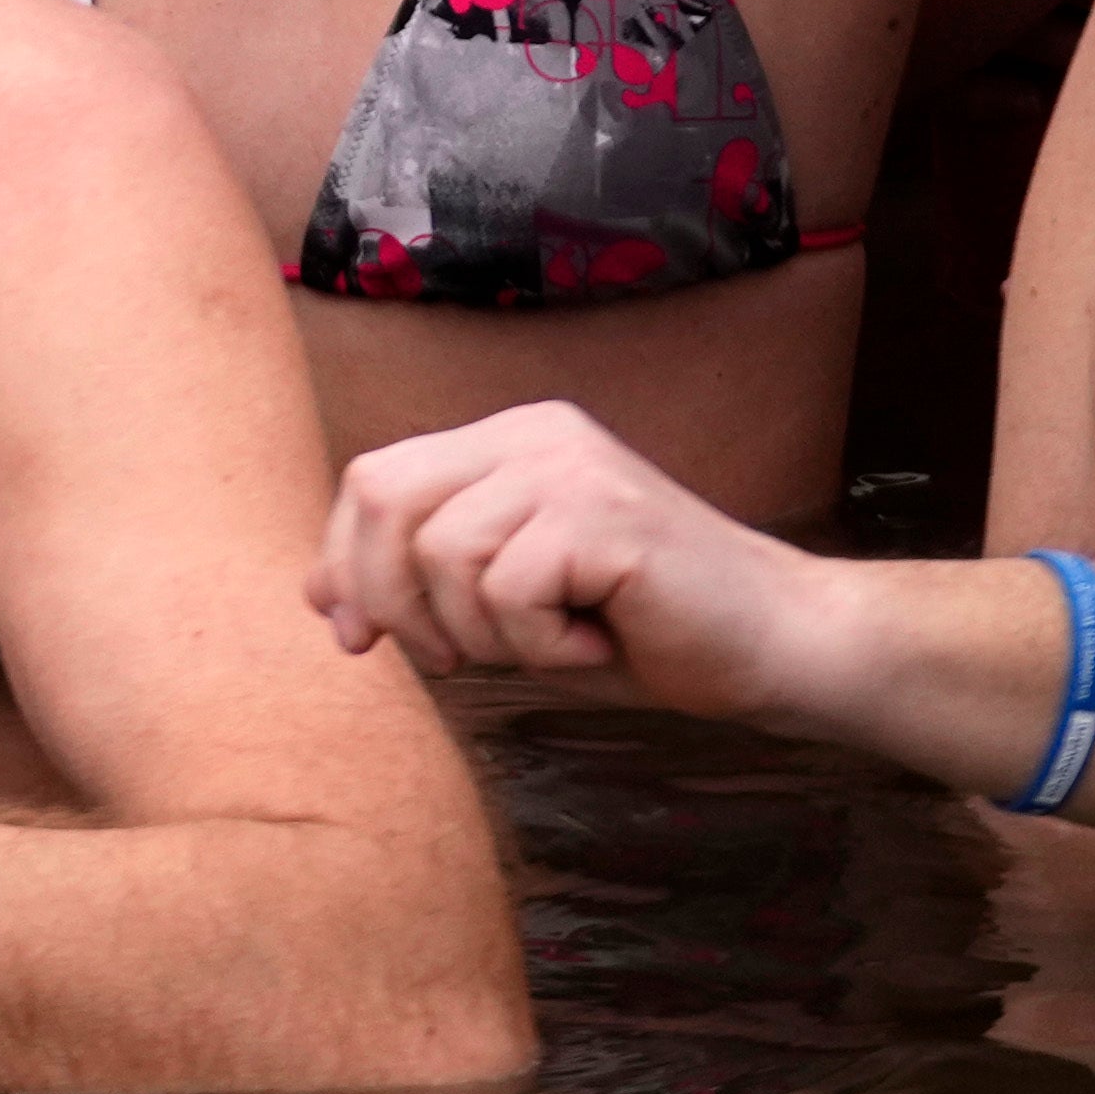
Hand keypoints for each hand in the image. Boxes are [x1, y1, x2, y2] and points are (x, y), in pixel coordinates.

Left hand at [313, 398, 813, 712]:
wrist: (777, 646)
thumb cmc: (639, 633)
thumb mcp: (505, 604)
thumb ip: (419, 582)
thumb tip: (316, 596)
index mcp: (505, 440)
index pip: (372, 480)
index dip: (343, 562)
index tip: (354, 636)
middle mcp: (534, 434)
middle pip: (385, 500)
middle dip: (392, 600)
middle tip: (456, 659)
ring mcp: (570, 465)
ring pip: (443, 554)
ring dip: (484, 634)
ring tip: (556, 643)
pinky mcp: (602, 512)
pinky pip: (508, 590)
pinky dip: (539, 646)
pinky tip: (598, 643)